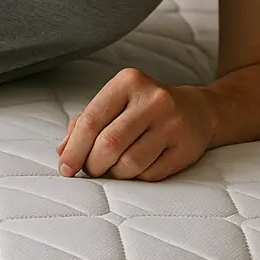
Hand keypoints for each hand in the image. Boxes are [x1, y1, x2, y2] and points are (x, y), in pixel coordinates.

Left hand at [55, 68, 215, 180]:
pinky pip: (149, 175)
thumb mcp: (114, 104)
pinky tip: (136, 168)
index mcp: (128, 82)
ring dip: (114, 174)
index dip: (74, 148)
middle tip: (92, 169)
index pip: (91, 119)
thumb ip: (84, 123)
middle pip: (109, 144)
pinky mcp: (185, 148)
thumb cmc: (143, 109)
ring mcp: (172, 124)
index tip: (66, 168)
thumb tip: (63, 151)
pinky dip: (135, 178)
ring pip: (129, 163)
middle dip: (93, 164)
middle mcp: (153, 99)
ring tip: (114, 168)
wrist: (196, 111)